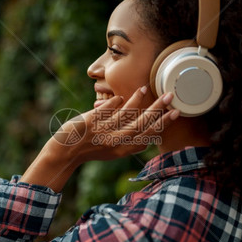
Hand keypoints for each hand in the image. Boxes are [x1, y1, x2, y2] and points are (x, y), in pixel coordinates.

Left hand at [21, 86, 178, 191]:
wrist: (65, 152)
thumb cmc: (91, 149)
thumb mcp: (113, 151)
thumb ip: (128, 142)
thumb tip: (145, 131)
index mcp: (123, 150)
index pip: (148, 136)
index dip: (163, 124)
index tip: (175, 112)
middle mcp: (115, 142)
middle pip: (141, 124)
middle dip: (157, 109)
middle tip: (169, 96)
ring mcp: (103, 132)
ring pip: (125, 114)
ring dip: (137, 100)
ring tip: (145, 88)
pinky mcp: (91, 122)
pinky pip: (106, 109)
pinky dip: (114, 102)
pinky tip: (120, 96)